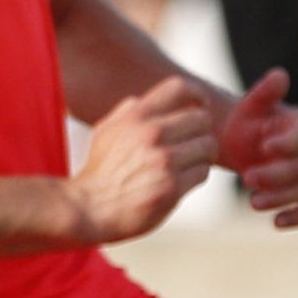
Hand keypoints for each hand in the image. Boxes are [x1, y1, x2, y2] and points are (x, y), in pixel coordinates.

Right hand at [70, 76, 217, 242]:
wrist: (89, 210)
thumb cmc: (98, 172)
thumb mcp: (105, 132)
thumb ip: (125, 112)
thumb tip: (141, 99)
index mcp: (136, 116)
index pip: (180, 88)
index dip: (197, 94)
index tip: (200, 105)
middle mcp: (152, 133)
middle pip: (202, 119)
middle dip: (201, 132)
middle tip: (193, 144)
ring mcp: (164, 160)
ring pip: (208, 146)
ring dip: (202, 156)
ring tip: (188, 164)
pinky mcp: (172, 187)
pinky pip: (203, 172)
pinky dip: (196, 176)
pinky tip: (181, 181)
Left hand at [217, 68, 297, 227]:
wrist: (244, 146)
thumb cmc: (247, 124)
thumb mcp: (250, 107)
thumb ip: (264, 93)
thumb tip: (279, 75)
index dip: (287, 143)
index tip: (263, 147)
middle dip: (277, 176)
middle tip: (247, 179)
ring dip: (282, 198)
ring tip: (252, 202)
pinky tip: (277, 222)